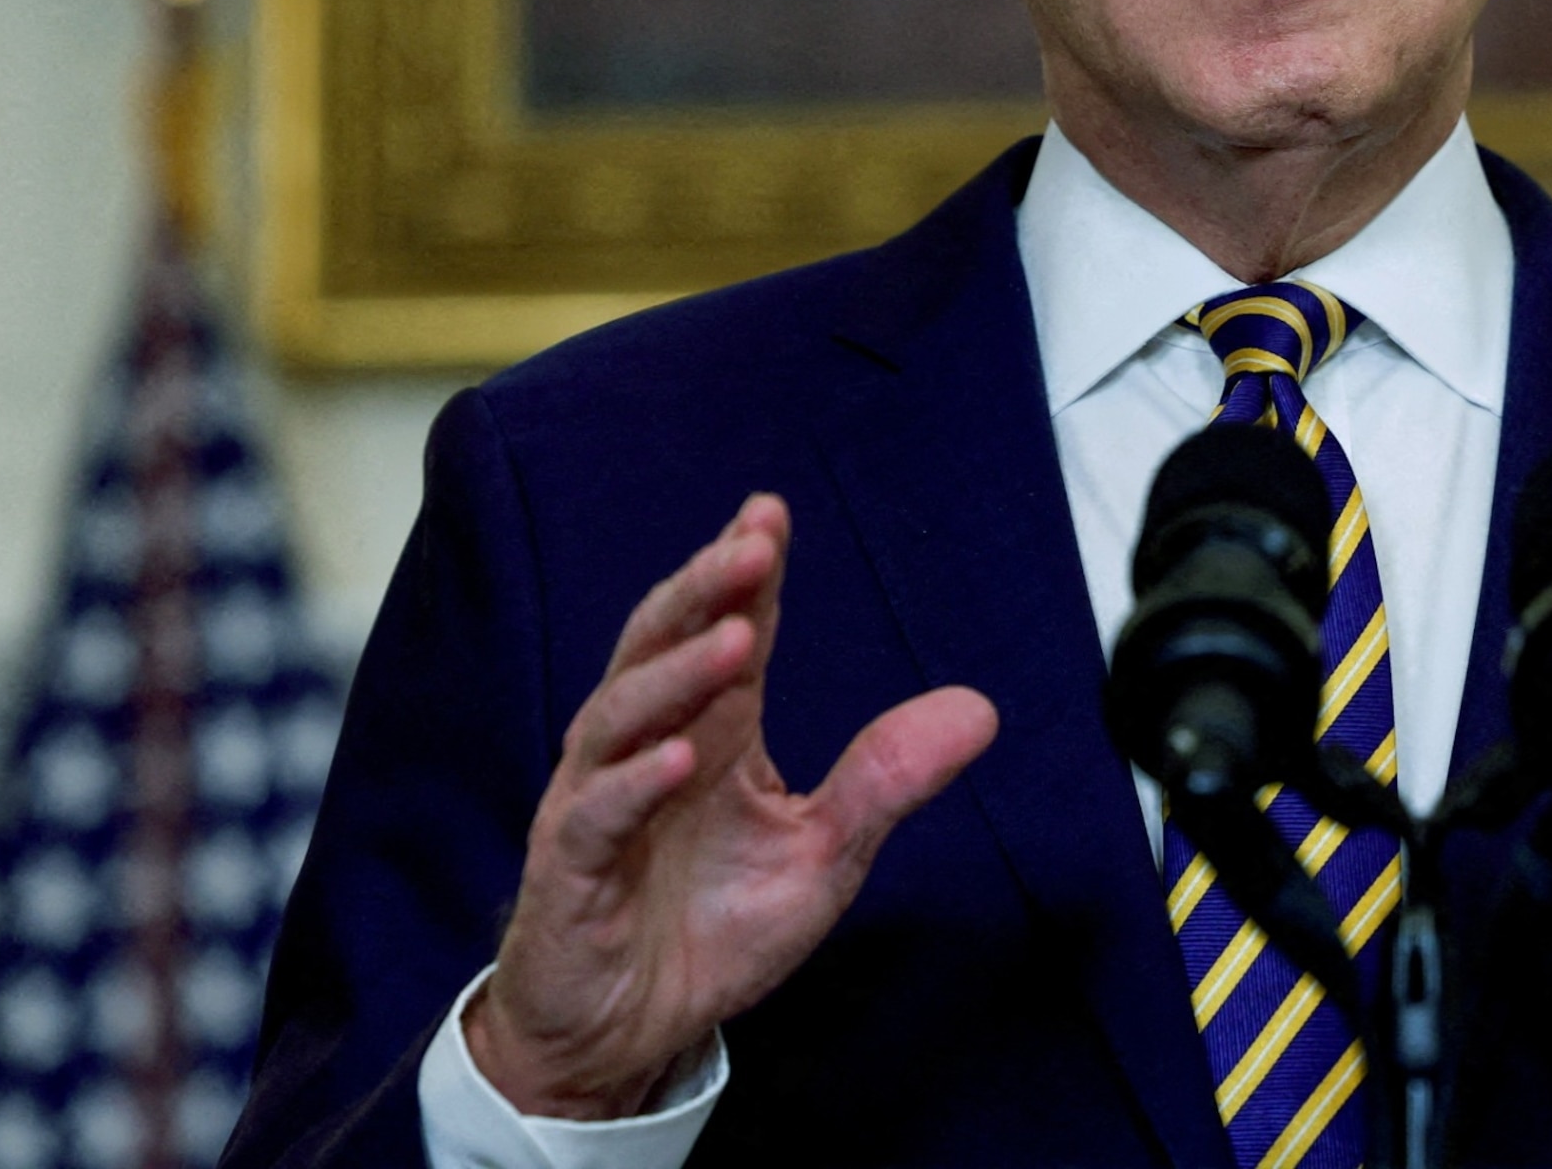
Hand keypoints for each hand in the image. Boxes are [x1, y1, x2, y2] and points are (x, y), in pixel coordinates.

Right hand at [466, 494, 998, 1116]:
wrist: (628, 1038)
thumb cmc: (712, 930)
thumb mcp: (824, 856)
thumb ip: (887, 780)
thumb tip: (982, 708)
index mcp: (710, 733)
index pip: (724, 630)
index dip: (744, 573)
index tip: (771, 512)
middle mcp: (647, 748)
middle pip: (663, 646)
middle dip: (705, 591)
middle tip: (753, 544)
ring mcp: (599, 803)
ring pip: (622, 714)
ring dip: (676, 673)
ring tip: (736, 638)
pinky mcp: (569, 871)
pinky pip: (596, 815)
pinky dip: (632, 785)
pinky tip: (676, 759)